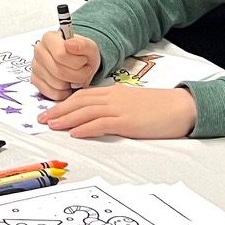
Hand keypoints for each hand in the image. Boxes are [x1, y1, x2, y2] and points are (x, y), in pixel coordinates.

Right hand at [32, 29, 101, 99]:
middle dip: (77, 75)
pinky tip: (68, 84)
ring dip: (71, 84)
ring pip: (56, 84)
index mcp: (49, 37)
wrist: (80, 64)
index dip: (77, 62)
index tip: (84, 60)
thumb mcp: (89, 47)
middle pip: (59, 71)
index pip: (61, 55)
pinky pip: (52, 92)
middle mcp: (39, 50)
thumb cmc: (82, 55)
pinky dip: (64, 92)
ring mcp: (35, 66)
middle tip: (84, 71)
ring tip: (76, 77)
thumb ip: (82, 44)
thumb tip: (69, 44)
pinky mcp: (35, 80)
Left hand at [38, 85, 197, 139]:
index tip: (50, 111)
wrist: (182, 107)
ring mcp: (120, 109)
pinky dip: (86, 127)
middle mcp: (114, 97)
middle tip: (42, 119)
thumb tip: (98, 117)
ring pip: (86, 111)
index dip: (64, 103)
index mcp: (114, 92)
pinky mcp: (128, 122)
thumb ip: (115, 107)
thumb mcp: (133, 103)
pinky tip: (75, 132)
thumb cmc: (160, 108)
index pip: (83, 95)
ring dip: (66, 119)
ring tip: (52, 125)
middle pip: (79, 102)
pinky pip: (102, 123)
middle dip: (58, 110)